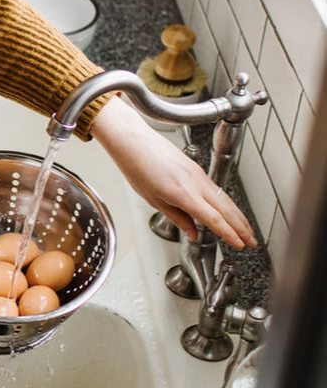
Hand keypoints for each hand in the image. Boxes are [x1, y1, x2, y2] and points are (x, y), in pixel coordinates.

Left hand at [91, 98, 256, 247]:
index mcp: (184, 194)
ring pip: (225, 199)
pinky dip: (228, 203)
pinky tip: (230, 212)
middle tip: (251, 242)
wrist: (135, 142)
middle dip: (242, 227)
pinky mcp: (197, 170)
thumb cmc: (138, 168)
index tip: (239, 245)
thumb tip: (192, 233)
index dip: (229, 234)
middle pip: (227, 209)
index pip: (214, 219)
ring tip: (246, 231)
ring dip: (238, 216)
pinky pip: (217, 190)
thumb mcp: (155, 200)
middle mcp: (196, 184)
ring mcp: (199, 175)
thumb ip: (178, 218)